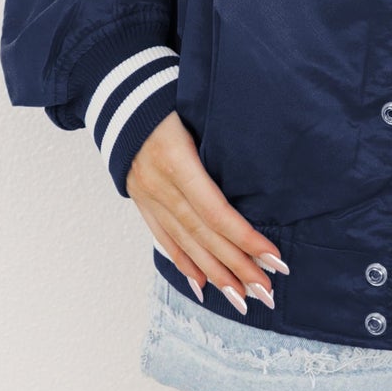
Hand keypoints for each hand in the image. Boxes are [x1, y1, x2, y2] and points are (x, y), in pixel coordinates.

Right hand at [125, 109, 288, 314]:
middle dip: (237, 267)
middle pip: (204, 235)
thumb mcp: (196, 110)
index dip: (245, 238)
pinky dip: (184, 264)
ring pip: (185, 243)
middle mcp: (160, 185)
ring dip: (216, 274)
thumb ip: (221, 141)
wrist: (117, 91)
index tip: (274, 258)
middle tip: (266, 293)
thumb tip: (260, 170)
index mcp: (176, 160)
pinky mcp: (141, 200)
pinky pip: (163, 238)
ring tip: (242, 299)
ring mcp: (147, 196)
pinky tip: (203, 285)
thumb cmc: (167, 94)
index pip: (216, 212)